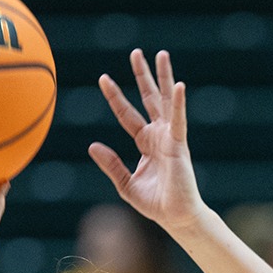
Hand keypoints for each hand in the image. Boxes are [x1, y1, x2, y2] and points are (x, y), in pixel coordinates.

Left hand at [89, 49, 205, 234]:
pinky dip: (178, 103)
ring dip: (163, 78)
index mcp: (146, 143)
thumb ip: (111, 164)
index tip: (104, 78)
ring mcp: (171, 138)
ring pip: (165, 101)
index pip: (128, 114)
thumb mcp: (126, 184)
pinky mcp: (179, 145)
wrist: (176, 218)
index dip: (116, 97)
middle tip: (136, 53)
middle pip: (149, 99)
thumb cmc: (156, 204)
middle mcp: (160, 135)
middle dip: (142, 76)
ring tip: (160, 55)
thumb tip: (93, 146)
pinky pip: (179, 120)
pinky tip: (178, 86)